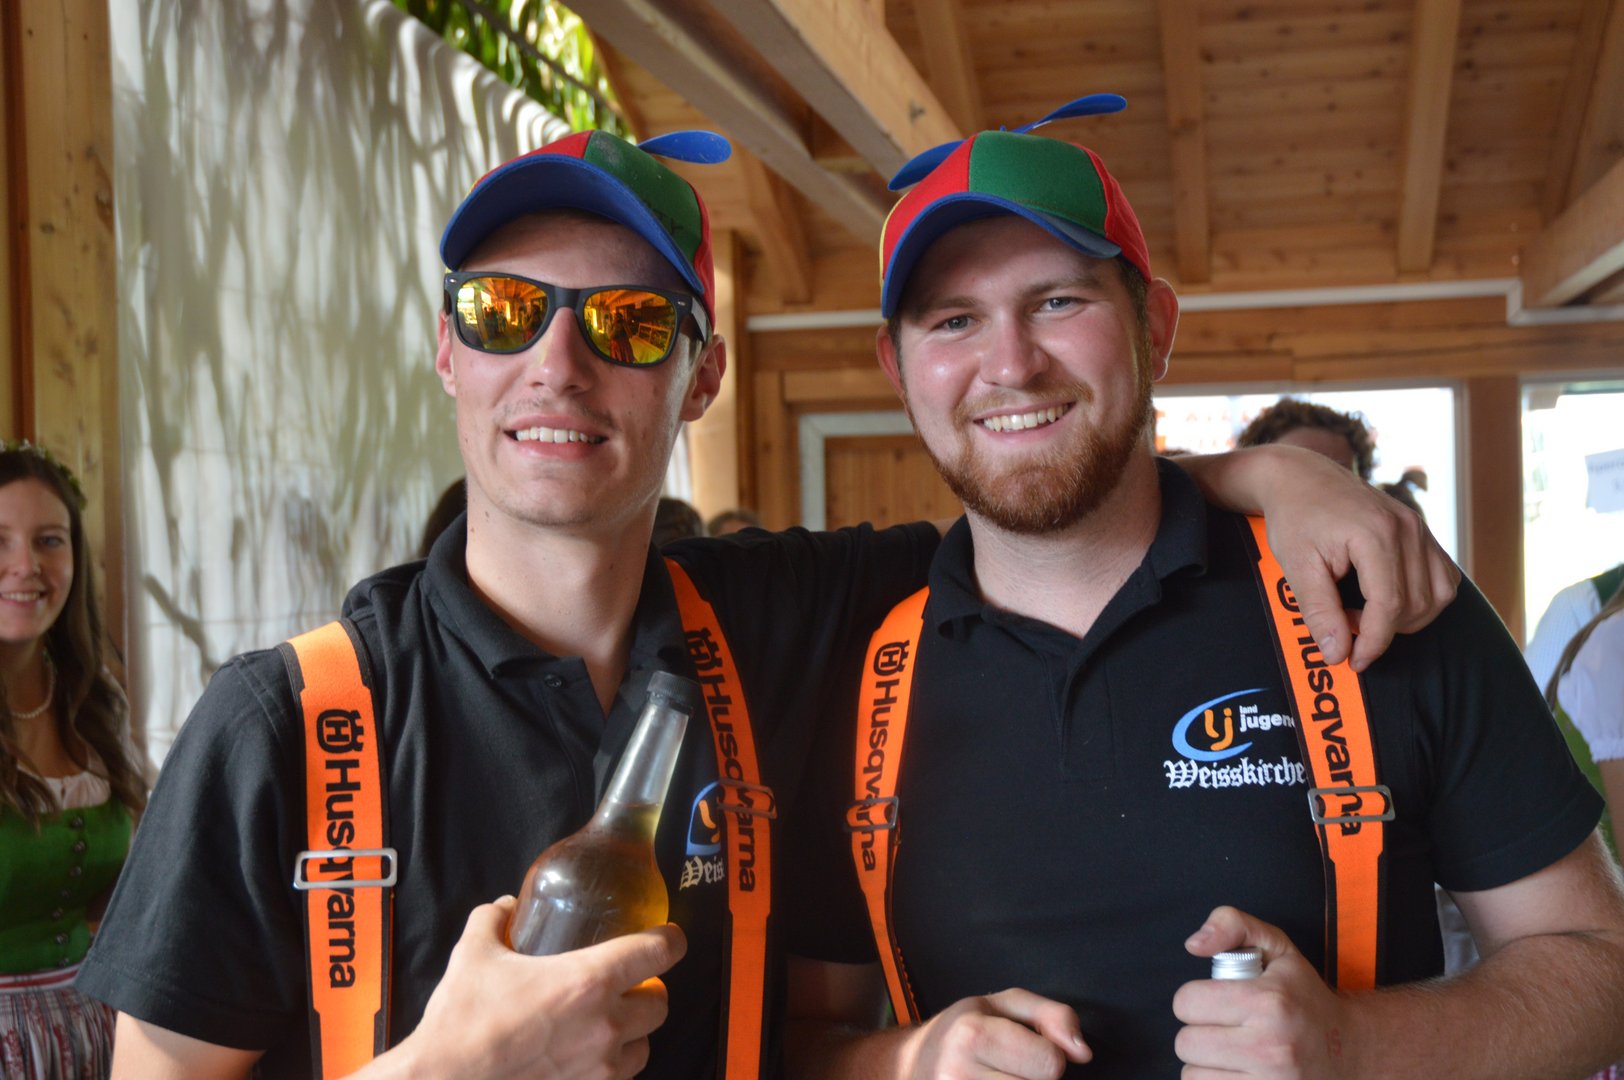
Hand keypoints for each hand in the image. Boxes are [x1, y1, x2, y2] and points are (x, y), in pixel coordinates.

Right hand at [377, 897, 684, 1079]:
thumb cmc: (461, 1023)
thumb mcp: (474, 954)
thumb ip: (493, 920)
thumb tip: (507, 906)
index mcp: (588, 982)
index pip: (657, 952)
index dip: (670, 939)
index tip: (668, 936)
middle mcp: (604, 1026)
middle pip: (659, 1003)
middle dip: (650, 990)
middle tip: (629, 983)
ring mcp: (599, 1068)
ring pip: (644, 1046)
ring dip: (634, 1032)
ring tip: (610, 1022)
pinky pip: (619, 1078)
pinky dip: (612, 1065)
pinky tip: (588, 1055)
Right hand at [898, 988, 1089, 1079]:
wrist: (911, 1065)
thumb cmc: (962, 1031)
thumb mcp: (1004, 1005)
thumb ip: (1052, 1015)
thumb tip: (1083, 1053)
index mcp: (972, 1034)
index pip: (1050, 1062)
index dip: (1048, 1056)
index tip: (1026, 1050)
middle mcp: (959, 1074)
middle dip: (1035, 1079)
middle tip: (1009, 1068)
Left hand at [1174, 905, 1352, 1078]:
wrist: (1350, 1050)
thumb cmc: (1305, 998)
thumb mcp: (1276, 947)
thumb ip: (1231, 924)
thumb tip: (1194, 944)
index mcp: (1269, 1003)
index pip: (1187, 1003)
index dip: (1193, 999)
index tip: (1213, 1001)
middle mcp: (1271, 1047)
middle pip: (1186, 1044)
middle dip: (1198, 1033)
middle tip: (1223, 1028)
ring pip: (1193, 1077)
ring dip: (1205, 1065)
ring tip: (1231, 1053)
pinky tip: (1237, 1072)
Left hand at [1251, 446, 1458, 670]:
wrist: (1301, 478)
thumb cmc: (1295, 519)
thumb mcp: (1296, 566)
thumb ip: (1319, 611)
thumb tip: (1338, 654)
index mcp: (1376, 534)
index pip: (1390, 605)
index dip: (1374, 642)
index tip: (1354, 661)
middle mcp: (1408, 528)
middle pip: (1416, 605)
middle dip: (1383, 630)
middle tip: (1344, 624)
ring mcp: (1420, 528)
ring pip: (1438, 596)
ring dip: (1406, 618)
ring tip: (1362, 611)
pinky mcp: (1423, 531)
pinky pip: (1443, 578)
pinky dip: (1423, 599)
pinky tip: (1386, 599)